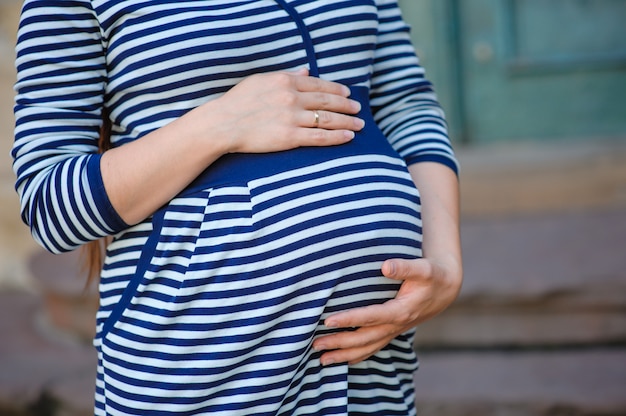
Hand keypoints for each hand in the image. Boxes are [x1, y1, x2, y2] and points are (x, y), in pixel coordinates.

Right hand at [204, 68, 364, 153]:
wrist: (222, 124)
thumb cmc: (237, 102)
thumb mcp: (261, 81)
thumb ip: (286, 75)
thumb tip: (305, 71)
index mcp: (285, 81)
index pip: (319, 84)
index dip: (336, 89)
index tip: (347, 93)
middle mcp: (292, 98)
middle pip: (327, 101)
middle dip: (347, 105)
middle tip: (358, 109)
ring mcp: (292, 118)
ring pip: (328, 119)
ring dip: (347, 121)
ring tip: (359, 125)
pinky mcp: (290, 137)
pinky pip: (319, 137)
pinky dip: (337, 137)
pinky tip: (348, 137)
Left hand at [312, 256, 461, 365]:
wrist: (445, 289)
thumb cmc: (432, 276)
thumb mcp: (423, 269)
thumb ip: (405, 267)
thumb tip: (385, 267)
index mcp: (401, 311)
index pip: (371, 317)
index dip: (349, 320)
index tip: (328, 320)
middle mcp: (396, 325)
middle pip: (364, 338)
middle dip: (339, 342)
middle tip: (316, 344)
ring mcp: (393, 331)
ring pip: (367, 348)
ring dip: (344, 355)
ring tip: (321, 359)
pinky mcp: (392, 331)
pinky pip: (373, 348)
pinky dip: (356, 356)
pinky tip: (341, 360)